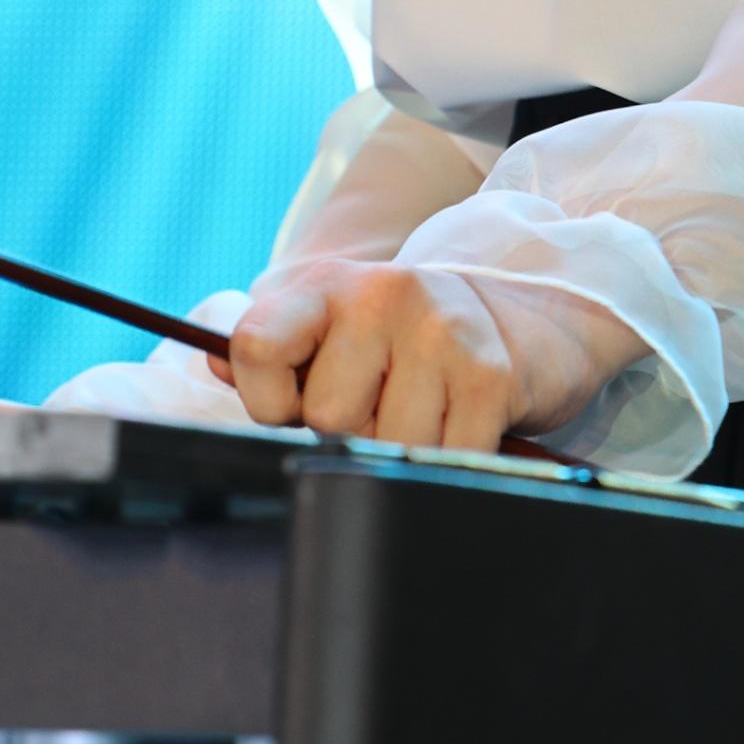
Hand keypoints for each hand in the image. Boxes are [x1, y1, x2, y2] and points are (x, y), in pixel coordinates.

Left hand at [216, 257, 644, 451]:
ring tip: (425, 413)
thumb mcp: (338, 325)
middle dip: (350, 434)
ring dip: (403, 451)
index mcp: (328, 284)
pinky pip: (444, 458)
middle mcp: (381, 294)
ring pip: (386, 447)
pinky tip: (459, 424)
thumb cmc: (412, 338)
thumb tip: (212, 363)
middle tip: (383, 406)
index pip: (256, 347)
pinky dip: (449, 458)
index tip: (296, 406)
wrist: (530, 318)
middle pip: (326, 418)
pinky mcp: (489, 375)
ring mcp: (439, 331)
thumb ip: (273, 348)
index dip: (268, 402)